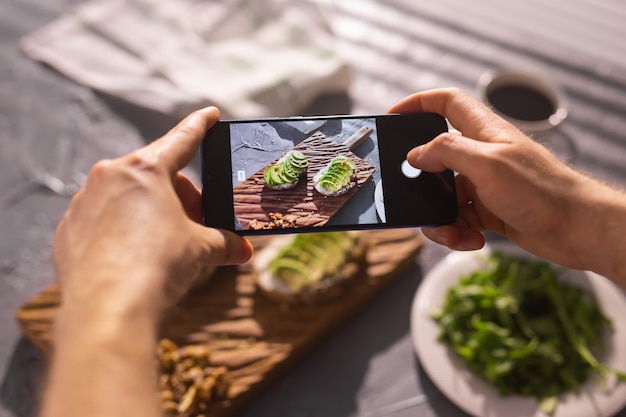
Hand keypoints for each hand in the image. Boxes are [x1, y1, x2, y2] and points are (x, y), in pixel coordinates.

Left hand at [54, 106, 252, 312]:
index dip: (200, 126)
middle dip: (182, 198)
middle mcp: (109, 177)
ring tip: (166, 248)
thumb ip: (224, 243)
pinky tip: (136, 259)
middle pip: (157, 176)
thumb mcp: (200, 250)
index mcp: (145, 171)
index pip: (181, 140)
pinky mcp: (69, 229)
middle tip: (197, 226)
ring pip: (129, 198)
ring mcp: (84, 202)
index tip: (209, 114)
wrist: (108, 309)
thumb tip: (243, 252)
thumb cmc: (156, 267)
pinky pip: (105, 220)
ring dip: (153, 214)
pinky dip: (124, 231)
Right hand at [388, 88, 625, 278]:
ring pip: (444, 195)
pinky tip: (470, 239)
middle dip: (421, 179)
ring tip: (450, 232)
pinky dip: (458, 232)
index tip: (394, 116)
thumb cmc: (543, 191)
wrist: (578, 229)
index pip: (446, 102)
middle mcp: (482, 154)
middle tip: (411, 194)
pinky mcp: (489, 209)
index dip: (418, 103)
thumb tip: (416, 155)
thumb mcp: (488, 164)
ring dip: (440, 217)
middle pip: (437, 157)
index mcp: (483, 131)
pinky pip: (459, 219)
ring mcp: (485, 183)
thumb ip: (448, 151)